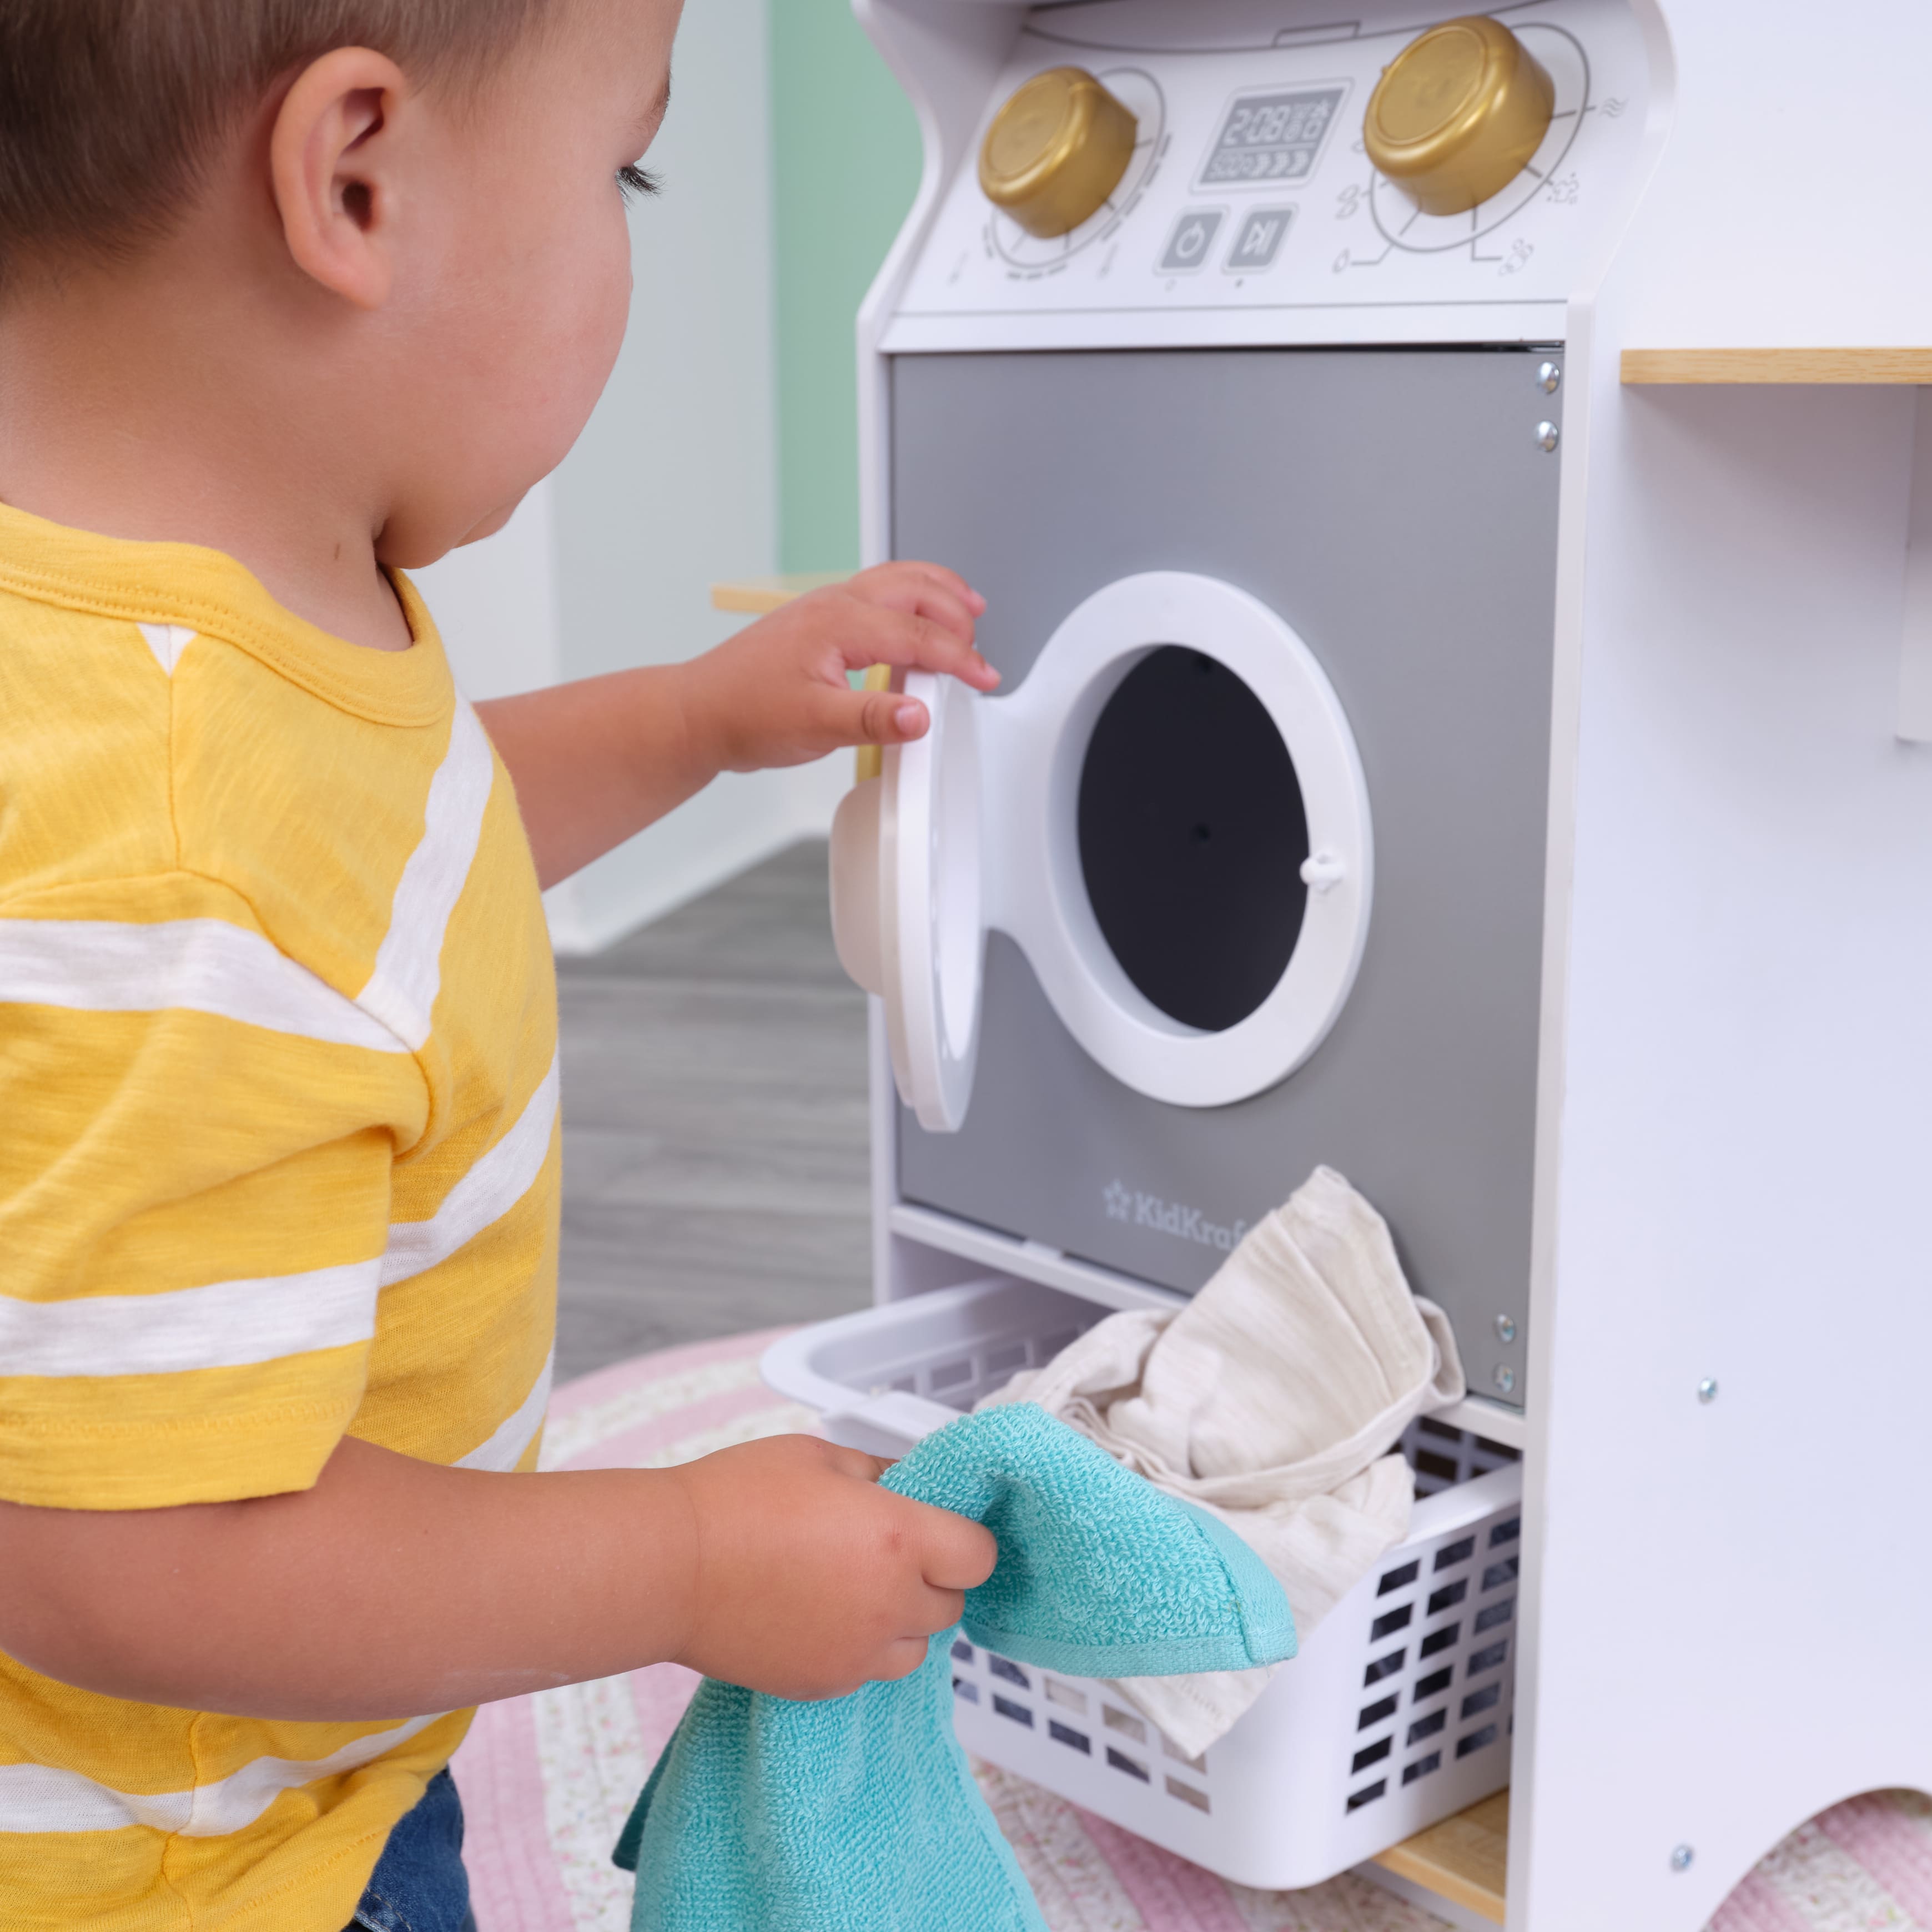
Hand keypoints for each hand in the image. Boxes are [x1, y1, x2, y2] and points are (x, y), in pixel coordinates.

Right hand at [664, 1434, 997, 1699]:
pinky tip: (821, 1614)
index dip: (964, 1541)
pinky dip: (860, 1648)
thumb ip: (879, 1474)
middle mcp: (890, 1605)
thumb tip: (911, 1486)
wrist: (669, 1565)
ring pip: (916, 1648)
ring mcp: (857, 1654)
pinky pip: (868, 1672)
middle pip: (951, 1606)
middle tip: (888, 1552)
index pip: (979, 1557)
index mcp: (900, 1540)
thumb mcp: (821, 1456)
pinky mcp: (822, 1685)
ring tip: (854, 1588)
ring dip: (902, 1621)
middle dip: (932, 1579)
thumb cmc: (737, 1496)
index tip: (940, 1528)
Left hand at [676, 562, 997, 774]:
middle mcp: (834, 604)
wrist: (699, 713)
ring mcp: (825, 608)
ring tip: (971, 607)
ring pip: (896, 581)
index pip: (918, 635)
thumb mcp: (814, 725)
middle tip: (980, 649)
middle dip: (956, 613)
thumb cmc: (745, 714)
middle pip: (915, 589)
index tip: (985, 678)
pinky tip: (917, 620)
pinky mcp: (819, 620)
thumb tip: (921, 717)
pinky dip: (911, 599)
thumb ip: (872, 721)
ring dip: (937, 592)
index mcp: (838, 623)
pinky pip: (878, 593)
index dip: (959, 658)